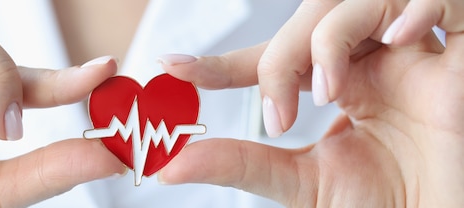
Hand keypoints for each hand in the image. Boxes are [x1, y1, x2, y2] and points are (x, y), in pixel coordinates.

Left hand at [159, 0, 462, 206]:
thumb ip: (243, 165)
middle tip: (277, 112)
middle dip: (281, 54)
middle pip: (312, 19)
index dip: (225, 62)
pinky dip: (416, 5)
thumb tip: (173, 166)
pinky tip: (399, 38)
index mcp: (340, 87)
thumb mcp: (305, 186)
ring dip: (328, 37)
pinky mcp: (461, 53)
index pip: (276, 57)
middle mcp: (375, 63)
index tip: (174, 67)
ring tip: (324, 92)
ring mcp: (416, 54)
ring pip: (358, 2)